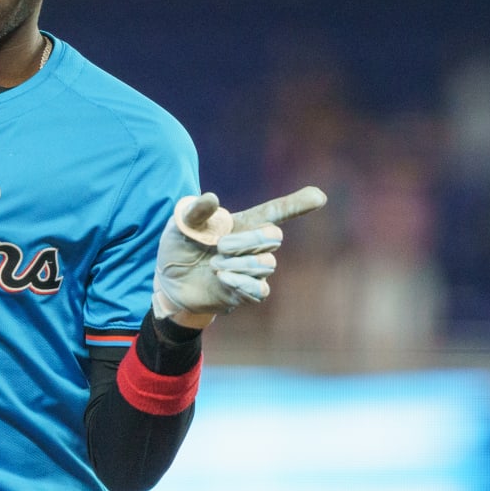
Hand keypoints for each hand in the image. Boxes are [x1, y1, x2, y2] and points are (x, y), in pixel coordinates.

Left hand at [151, 186, 327, 327]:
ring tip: (214, 265)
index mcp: (243, 223)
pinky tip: (222, 278)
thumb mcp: (182, 224)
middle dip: (247, 240)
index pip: (276, 212)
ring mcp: (253, 271)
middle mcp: (253, 246)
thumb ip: (196, 211)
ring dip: (239, 263)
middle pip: (273, 237)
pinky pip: (260, 290)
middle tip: (219, 246)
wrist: (169, 280)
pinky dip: (241, 282)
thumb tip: (213, 199)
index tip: (319, 196)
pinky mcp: (247, 294)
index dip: (297, 204)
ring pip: (266, 265)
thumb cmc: (181, 245)